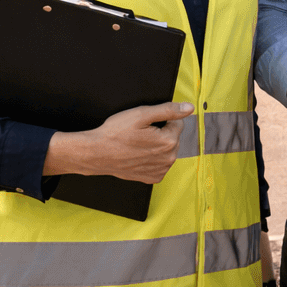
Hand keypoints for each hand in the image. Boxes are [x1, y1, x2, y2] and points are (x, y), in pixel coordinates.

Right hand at [42, 101, 193, 183]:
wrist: (97, 154)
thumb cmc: (116, 133)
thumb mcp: (141, 114)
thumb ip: (168, 110)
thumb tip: (189, 108)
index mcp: (169, 141)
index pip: (177, 122)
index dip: (162, 120)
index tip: (146, 124)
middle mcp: (169, 159)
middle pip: (173, 137)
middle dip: (161, 133)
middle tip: (141, 134)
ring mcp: (161, 170)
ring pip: (167, 150)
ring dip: (157, 146)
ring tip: (138, 144)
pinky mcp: (153, 178)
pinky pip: (160, 163)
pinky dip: (153, 158)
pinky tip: (139, 155)